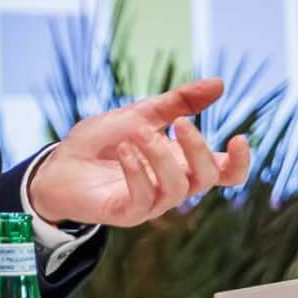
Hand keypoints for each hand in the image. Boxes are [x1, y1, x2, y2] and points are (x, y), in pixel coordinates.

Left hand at [28, 77, 252, 227]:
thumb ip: (177, 103)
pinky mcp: (127, 213)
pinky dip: (138, 172)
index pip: (225, 172)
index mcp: (181, 163)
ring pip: (178, 189)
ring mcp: (152, 203)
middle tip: (179, 123)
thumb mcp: (139, 114)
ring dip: (162, 158)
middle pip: (207, 178)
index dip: (240, 162)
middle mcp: (172, 185)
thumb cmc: (100, 143)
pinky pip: (145, 199)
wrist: (57, 164)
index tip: (239, 137)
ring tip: (138, 134)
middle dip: (198, 149)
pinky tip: (125, 151)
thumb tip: (219, 83)